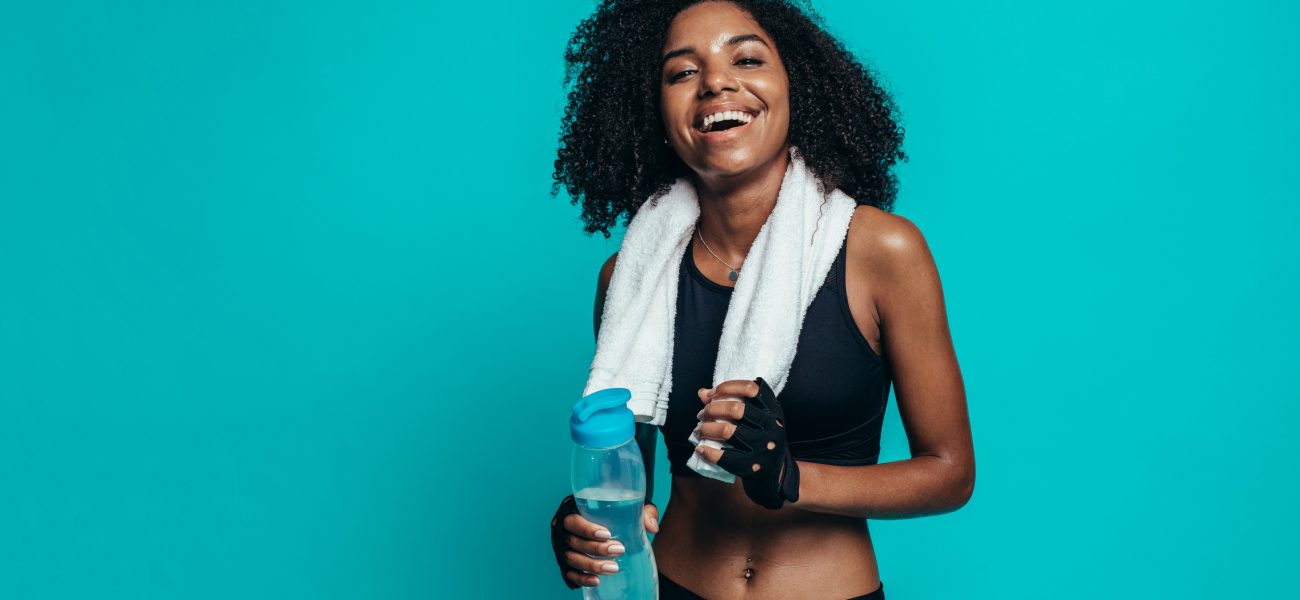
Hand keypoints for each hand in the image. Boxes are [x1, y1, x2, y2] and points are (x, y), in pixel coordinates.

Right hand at [550, 495, 660, 588]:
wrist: (602, 519)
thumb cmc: (613, 509)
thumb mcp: (628, 504)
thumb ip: (642, 511)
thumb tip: (652, 527)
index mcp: (570, 508)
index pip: (573, 519)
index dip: (587, 529)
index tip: (607, 534)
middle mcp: (561, 527)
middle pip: (572, 541)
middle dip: (595, 549)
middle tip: (619, 550)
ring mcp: (560, 546)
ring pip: (570, 558)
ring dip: (591, 565)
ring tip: (613, 568)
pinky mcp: (563, 562)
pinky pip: (568, 573)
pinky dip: (581, 578)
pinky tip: (596, 581)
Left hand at [692, 377, 799, 508]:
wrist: (776, 474)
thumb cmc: (761, 440)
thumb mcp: (755, 419)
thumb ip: (730, 402)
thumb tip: (702, 393)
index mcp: (773, 410)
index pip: (750, 389)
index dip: (727, 387)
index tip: (711, 395)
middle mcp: (772, 426)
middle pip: (736, 409)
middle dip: (711, 409)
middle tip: (701, 415)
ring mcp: (764, 447)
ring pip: (727, 431)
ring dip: (706, 428)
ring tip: (699, 430)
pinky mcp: (754, 466)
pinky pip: (725, 457)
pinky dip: (708, 452)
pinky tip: (700, 449)